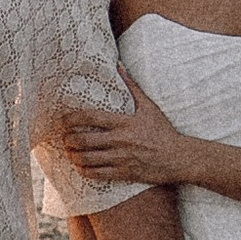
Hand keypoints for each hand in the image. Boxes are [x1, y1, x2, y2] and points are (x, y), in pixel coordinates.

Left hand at [64, 80, 195, 187]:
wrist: (178, 158)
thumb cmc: (162, 131)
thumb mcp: (148, 106)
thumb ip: (131, 86)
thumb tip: (119, 65)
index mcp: (124, 122)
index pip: (90, 117)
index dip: (71, 119)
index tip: (62, 120)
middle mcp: (120, 140)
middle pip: (83, 140)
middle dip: (68, 139)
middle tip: (63, 138)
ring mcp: (121, 158)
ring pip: (87, 159)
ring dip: (73, 156)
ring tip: (69, 152)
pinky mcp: (123, 173)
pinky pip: (97, 174)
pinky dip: (84, 171)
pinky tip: (81, 167)